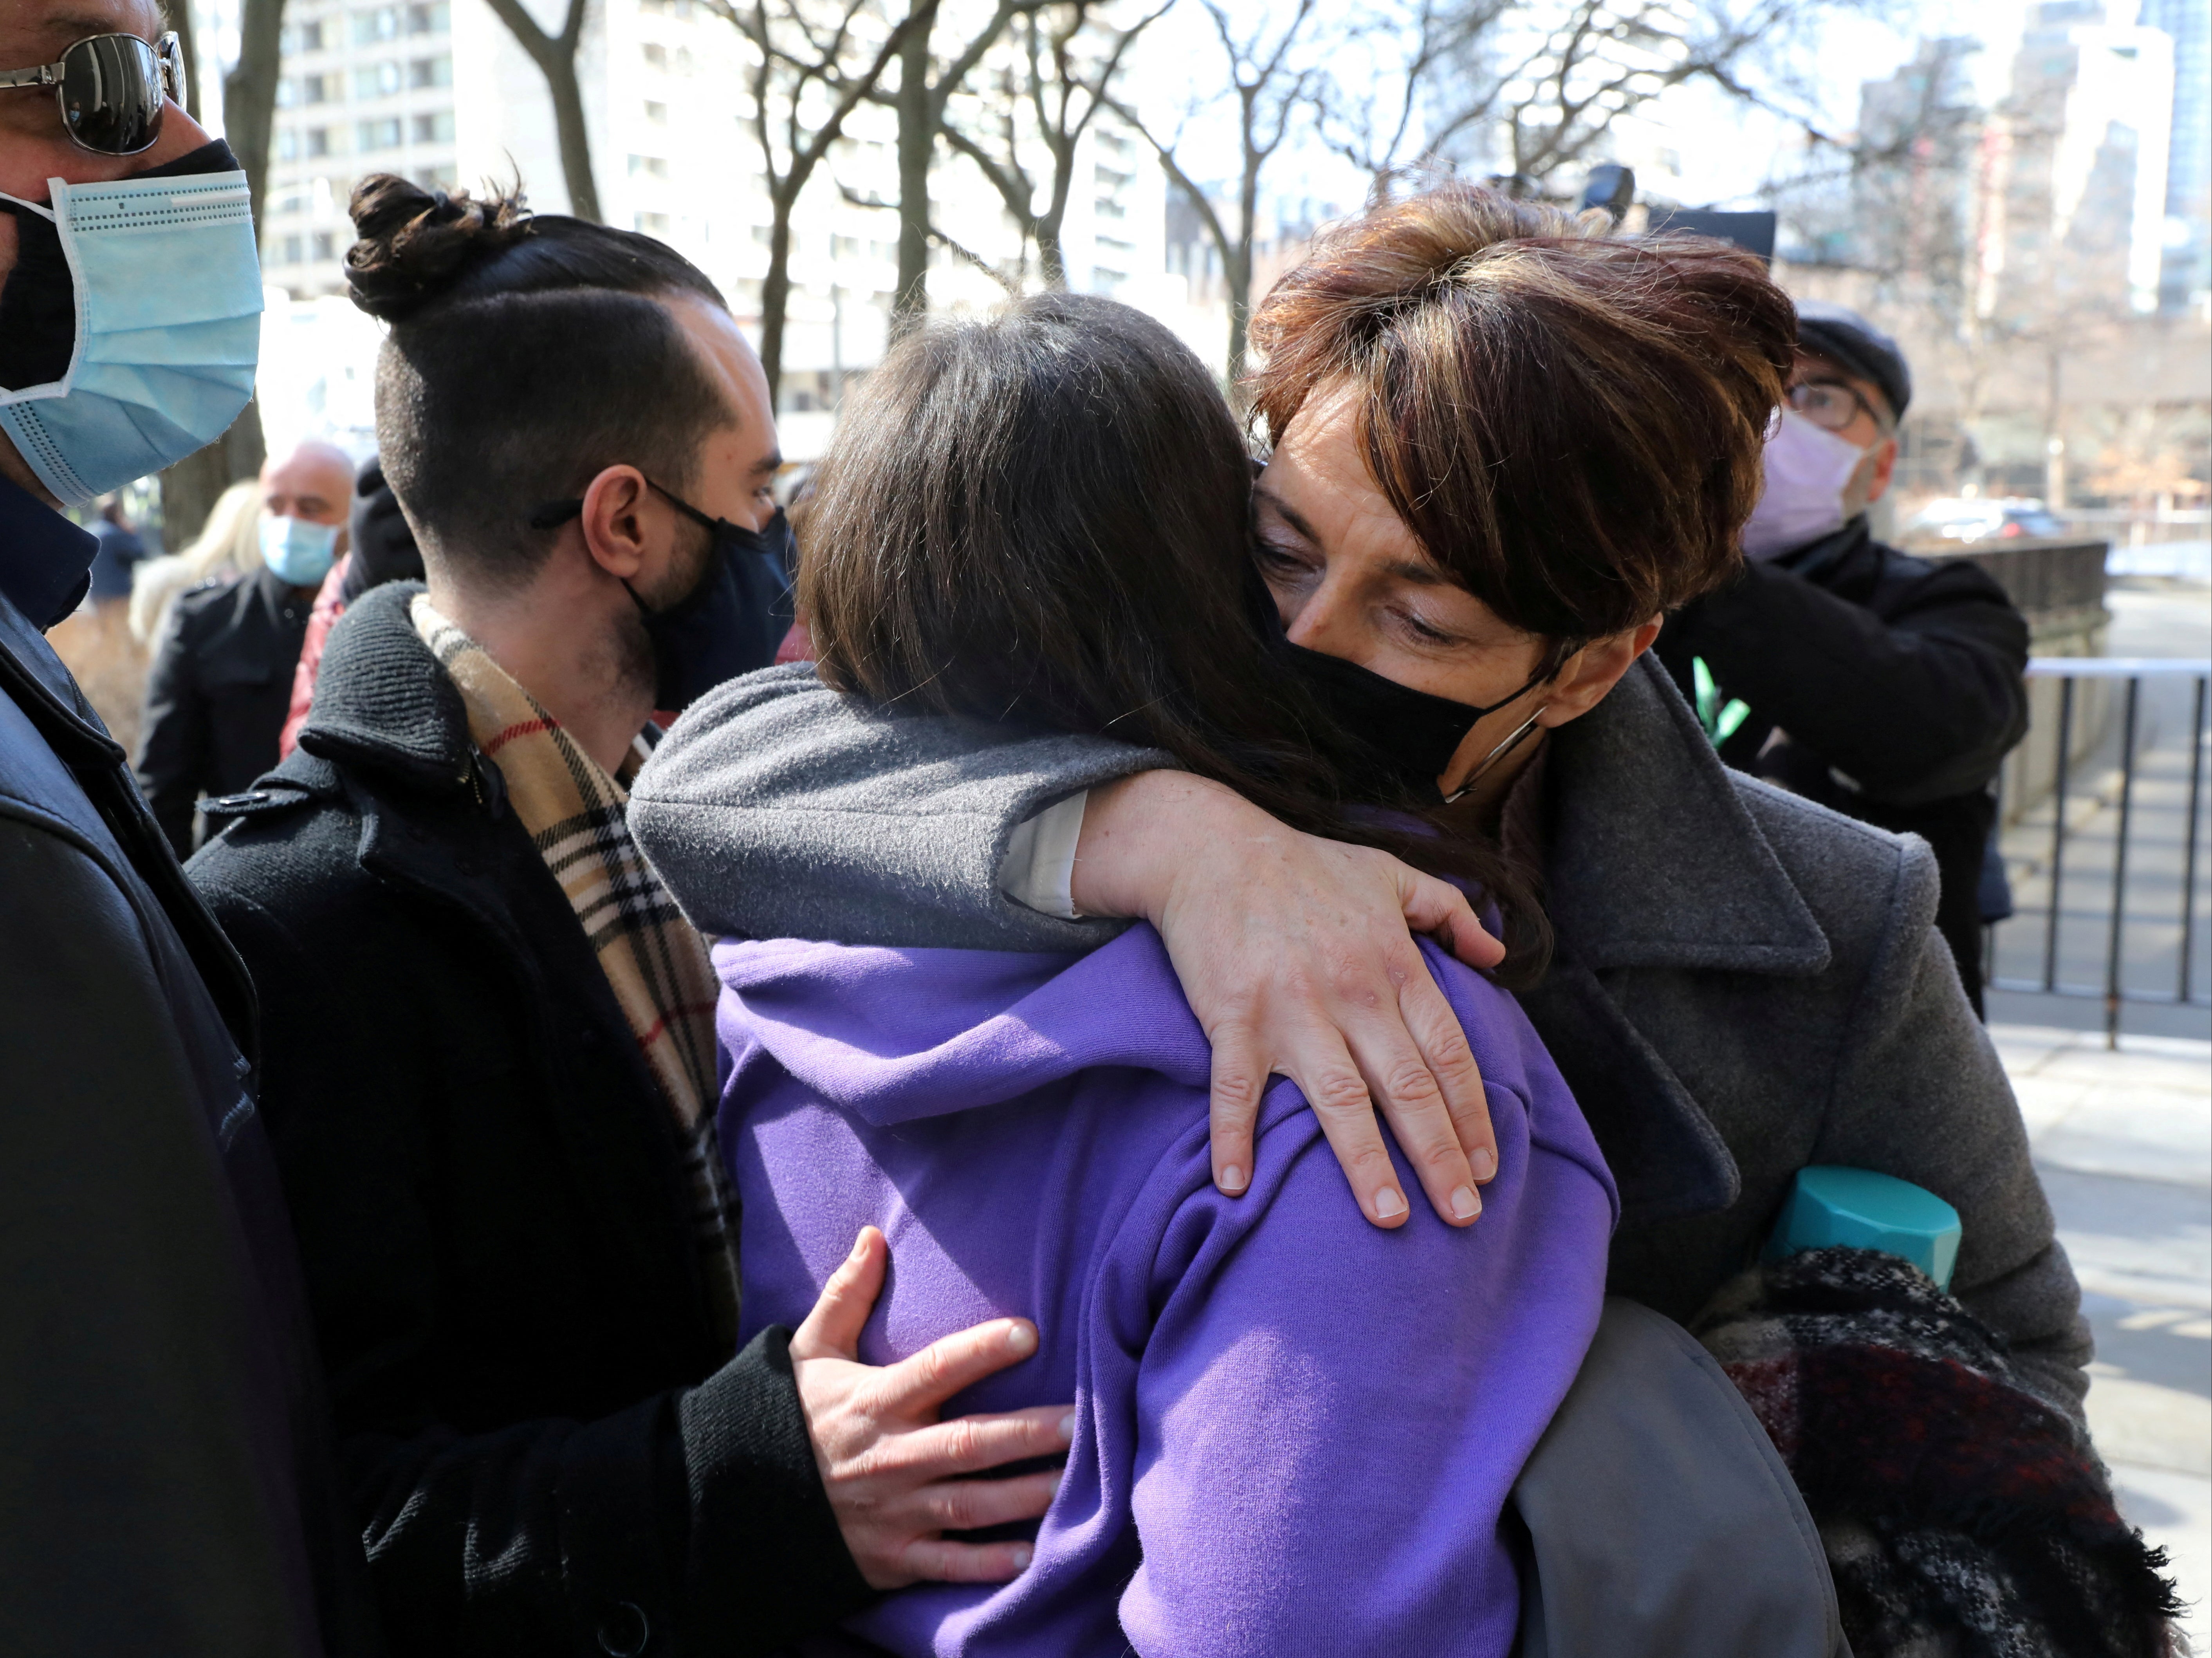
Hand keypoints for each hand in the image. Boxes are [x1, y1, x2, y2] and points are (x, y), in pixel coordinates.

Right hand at [791, 1228, 1070, 1589]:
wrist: (742, 1503)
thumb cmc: (789, 1418)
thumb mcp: (808, 1352)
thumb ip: (846, 1296)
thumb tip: (872, 1236)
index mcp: (873, 1402)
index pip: (935, 1369)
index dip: (982, 1350)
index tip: (1030, 1332)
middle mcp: (889, 1458)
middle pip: (967, 1443)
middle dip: (1026, 1434)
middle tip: (1079, 1421)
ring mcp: (893, 1513)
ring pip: (968, 1505)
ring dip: (1023, 1497)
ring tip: (1075, 1482)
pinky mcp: (892, 1558)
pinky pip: (946, 1564)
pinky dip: (987, 1564)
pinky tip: (1031, 1556)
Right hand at [1071, 772, 1501, 1229]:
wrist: (1214, 848)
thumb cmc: (1305, 865)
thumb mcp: (1391, 873)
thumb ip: (1450, 911)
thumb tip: (1497, 951)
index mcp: (1394, 965)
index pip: (1448, 1053)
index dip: (1473, 1113)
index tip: (1490, 1164)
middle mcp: (1352, 993)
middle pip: (1407, 1087)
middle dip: (1440, 1155)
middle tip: (1465, 1215)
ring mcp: (1291, 1008)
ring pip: (1339, 1098)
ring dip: (1365, 1162)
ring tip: (1391, 1216)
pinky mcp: (1233, 1016)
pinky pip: (1236, 1088)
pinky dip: (1234, 1136)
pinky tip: (1237, 1185)